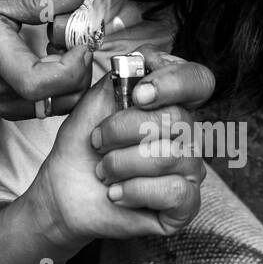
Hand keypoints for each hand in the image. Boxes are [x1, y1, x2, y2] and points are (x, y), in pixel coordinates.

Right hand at [0, 0, 92, 119]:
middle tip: (69, 35)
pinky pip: (50, 103)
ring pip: (62, 103)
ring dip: (72, 75)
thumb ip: (40, 1)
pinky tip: (48, 57)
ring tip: (58, 45)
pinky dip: (60, 82)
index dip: (72, 64)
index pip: (40, 83)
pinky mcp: (11, 110)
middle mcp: (2, 94)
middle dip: (80, 65)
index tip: (79, 39)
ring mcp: (6, 107)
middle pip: (63, 97)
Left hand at [24, 46, 213, 249]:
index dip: (174, 82)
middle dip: (122, 130)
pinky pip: (174, 191)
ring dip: (121, 164)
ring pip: (170, 156)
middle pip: (177, 119)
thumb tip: (146, 58)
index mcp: (169, 104)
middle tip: (98, 142)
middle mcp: (187, 134)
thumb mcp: (94, 103)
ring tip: (104, 172)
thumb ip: (122, 77)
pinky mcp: (186, 205)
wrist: (65, 192)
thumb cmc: (83, 147)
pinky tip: (117, 194)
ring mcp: (189, 170)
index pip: (198, 80)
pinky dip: (134, 191)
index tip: (139, 94)